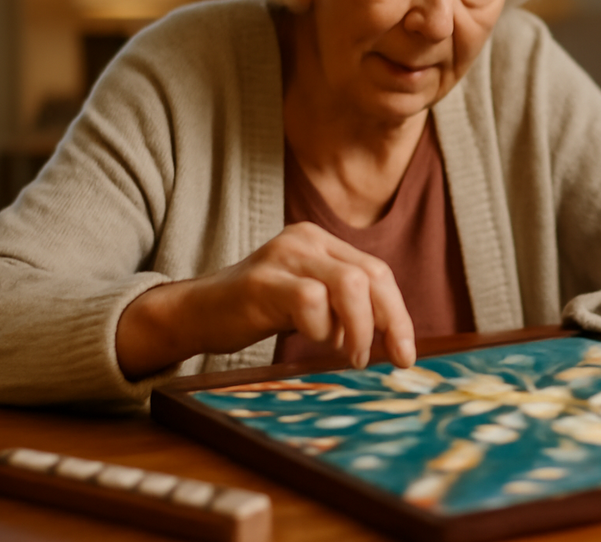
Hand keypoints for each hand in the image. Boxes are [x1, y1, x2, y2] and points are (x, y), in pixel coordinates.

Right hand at [116, 222, 415, 379]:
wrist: (195, 312)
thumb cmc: (256, 311)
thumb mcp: (309, 302)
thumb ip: (345, 308)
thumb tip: (392, 341)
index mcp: (321, 241)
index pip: (377, 271)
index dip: (398, 314)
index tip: (405, 354)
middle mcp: (306, 240)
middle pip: (371, 275)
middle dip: (389, 322)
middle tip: (383, 360)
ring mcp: (283, 257)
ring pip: (349, 285)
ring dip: (357, 329)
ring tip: (347, 354)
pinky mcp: (261, 281)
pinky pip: (311, 301)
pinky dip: (320, 329)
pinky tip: (311, 340)